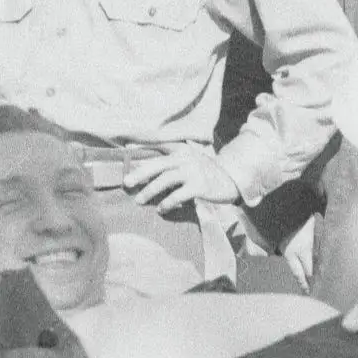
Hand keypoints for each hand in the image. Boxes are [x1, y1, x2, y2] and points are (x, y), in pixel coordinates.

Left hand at [117, 143, 240, 212]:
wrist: (231, 181)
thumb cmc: (206, 173)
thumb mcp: (191, 161)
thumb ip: (173, 161)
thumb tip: (148, 165)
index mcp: (183, 151)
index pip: (160, 147)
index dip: (143, 147)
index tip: (127, 148)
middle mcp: (187, 158)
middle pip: (159, 165)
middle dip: (140, 173)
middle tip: (127, 183)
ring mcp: (194, 171)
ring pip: (165, 180)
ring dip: (150, 191)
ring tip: (139, 200)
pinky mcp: (200, 186)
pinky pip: (178, 195)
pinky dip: (167, 203)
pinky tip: (161, 209)